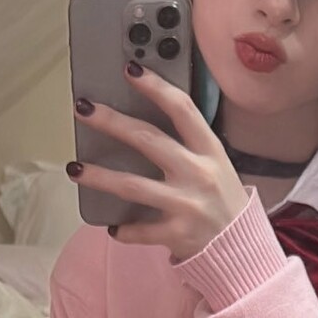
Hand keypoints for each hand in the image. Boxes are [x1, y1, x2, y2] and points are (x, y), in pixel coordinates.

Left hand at [69, 64, 249, 261]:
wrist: (243, 247)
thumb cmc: (224, 200)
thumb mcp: (216, 165)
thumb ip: (189, 145)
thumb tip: (143, 123)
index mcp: (209, 151)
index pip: (182, 109)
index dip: (156, 87)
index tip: (131, 70)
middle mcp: (198, 174)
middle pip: (148, 140)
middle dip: (112, 121)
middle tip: (83, 108)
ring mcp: (187, 205)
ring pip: (134, 186)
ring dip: (100, 176)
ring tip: (75, 168)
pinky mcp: (177, 234)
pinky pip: (141, 231)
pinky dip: (123, 229)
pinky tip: (112, 226)